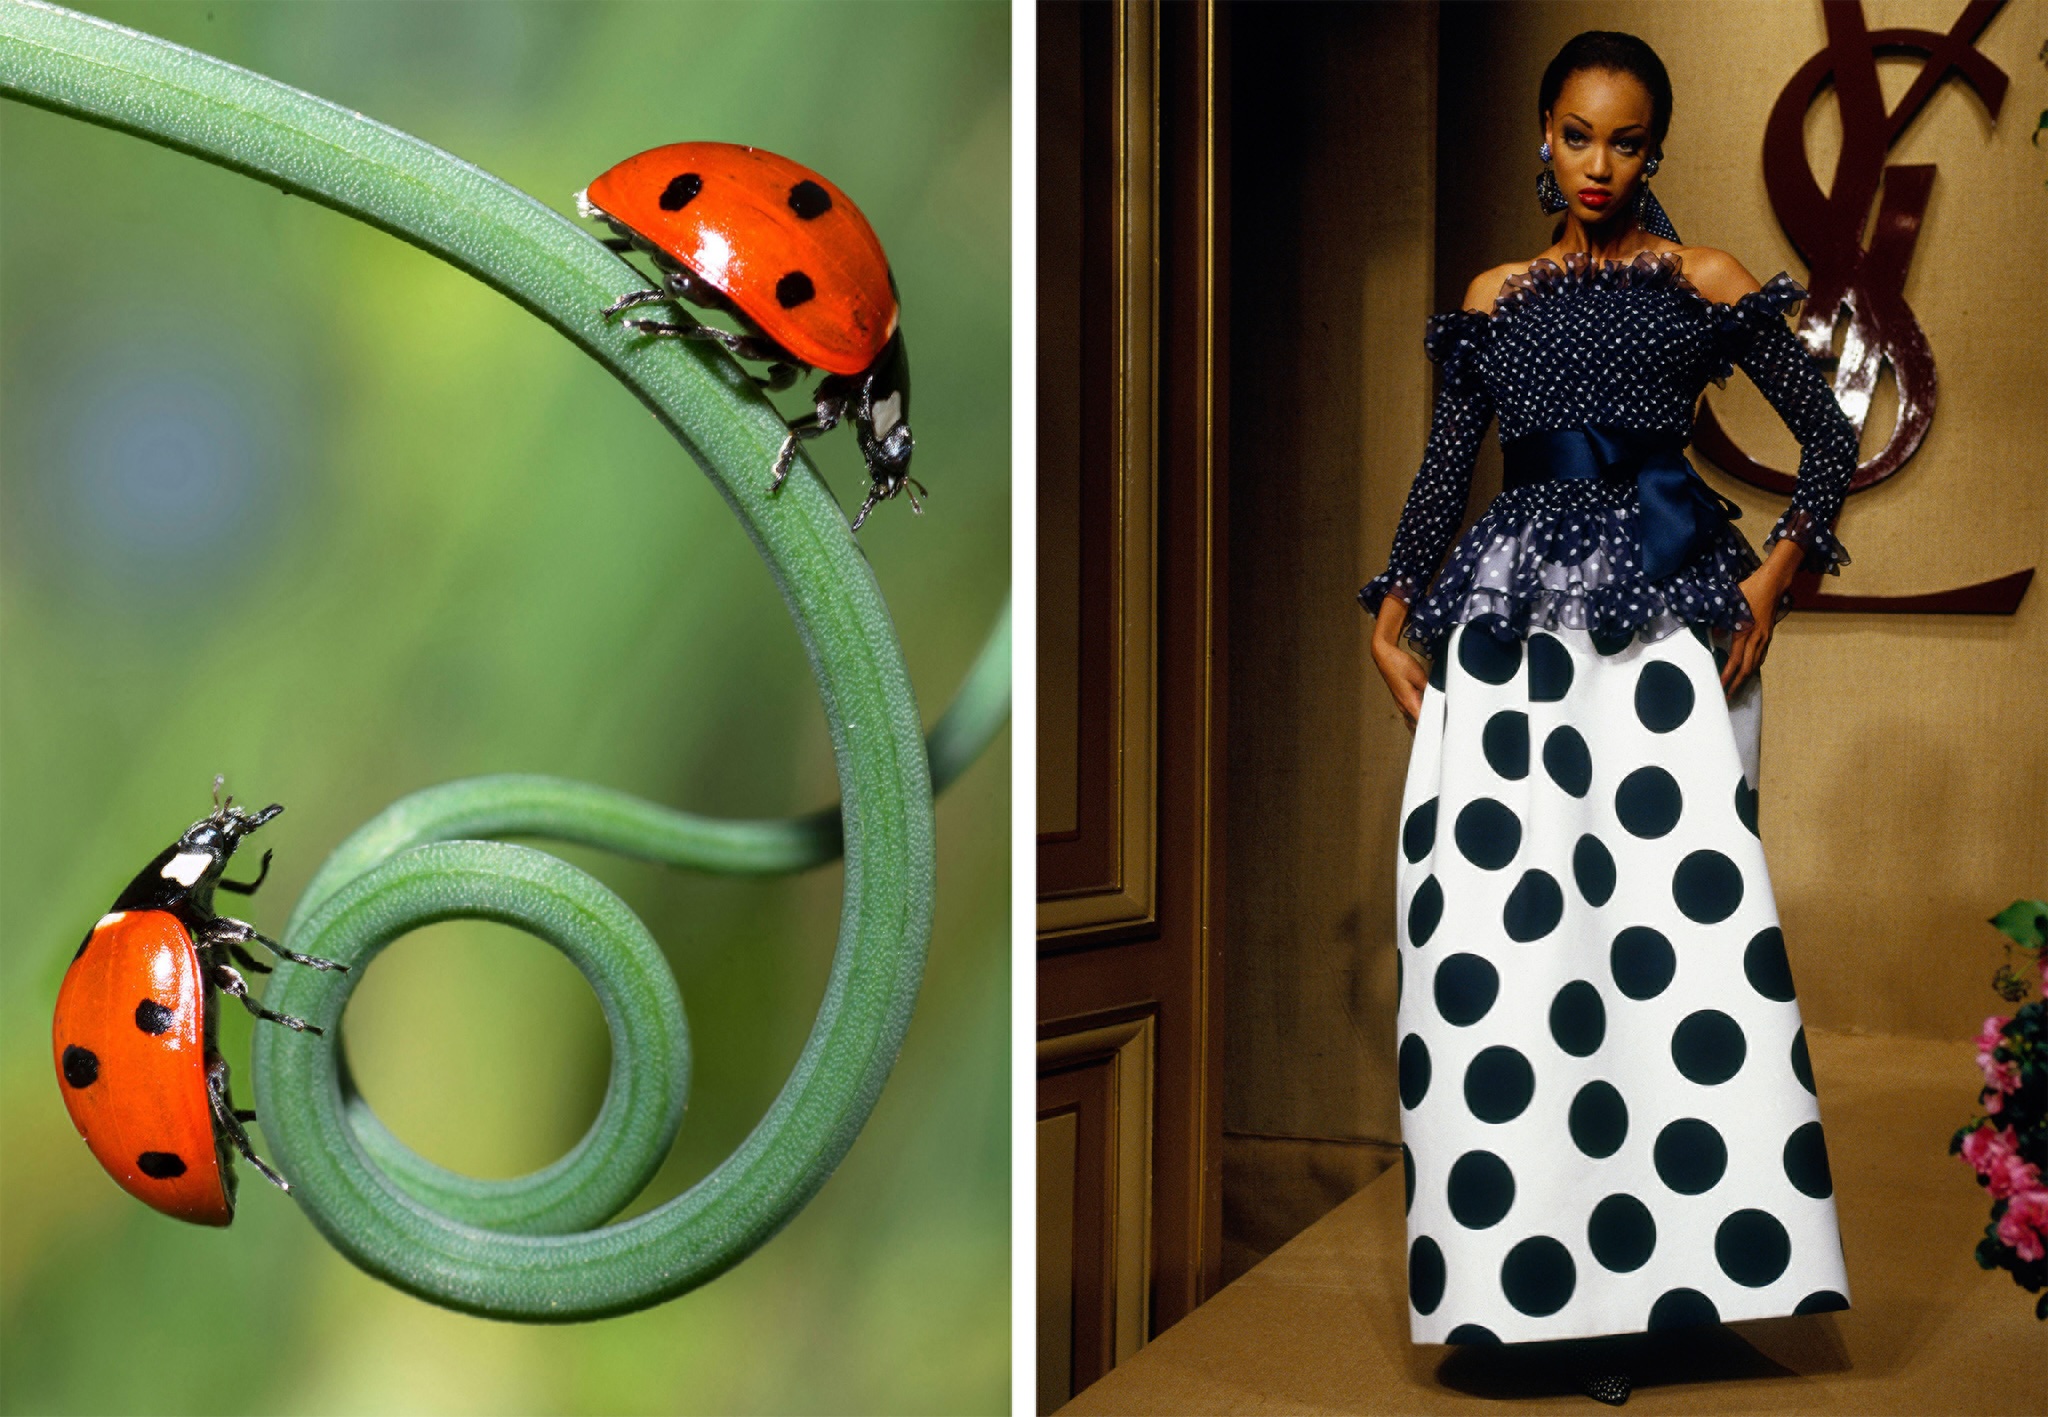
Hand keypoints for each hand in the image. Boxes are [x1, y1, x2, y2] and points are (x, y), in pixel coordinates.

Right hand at [1372, 596, 1428, 728]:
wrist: (1384, 656)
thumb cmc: (1398, 664)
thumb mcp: (1419, 676)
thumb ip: (1430, 689)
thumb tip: (1440, 698)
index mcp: (1408, 703)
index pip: (1421, 724)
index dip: (1431, 732)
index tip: (1439, 736)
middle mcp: (1403, 706)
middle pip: (1416, 727)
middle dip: (1426, 733)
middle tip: (1438, 737)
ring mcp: (1401, 703)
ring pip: (1412, 722)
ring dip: (1420, 728)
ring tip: (1432, 731)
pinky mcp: (1401, 699)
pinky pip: (1410, 715)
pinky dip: (1416, 720)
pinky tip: (1422, 718)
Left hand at [1722, 540, 1800, 698]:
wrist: (1772, 583)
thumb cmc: (1750, 590)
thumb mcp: (1730, 603)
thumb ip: (1721, 622)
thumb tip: (1715, 637)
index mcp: (1745, 632)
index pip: (1735, 661)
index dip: (1728, 676)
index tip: (1721, 687)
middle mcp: (1757, 638)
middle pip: (1747, 668)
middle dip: (1737, 684)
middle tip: (1728, 696)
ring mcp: (1764, 637)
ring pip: (1755, 663)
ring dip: (1746, 677)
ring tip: (1737, 687)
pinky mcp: (1767, 634)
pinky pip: (1761, 655)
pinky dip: (1753, 665)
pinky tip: (1749, 669)